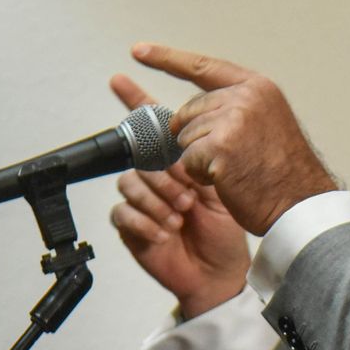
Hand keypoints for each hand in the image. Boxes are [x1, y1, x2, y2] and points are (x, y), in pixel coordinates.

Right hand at [108, 73, 250, 317]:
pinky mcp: (132, 226)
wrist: (221, 272)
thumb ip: (208, 154)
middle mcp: (160, 176)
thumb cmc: (228, 230)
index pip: (155, 123)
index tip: (121, 78)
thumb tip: (189, 130)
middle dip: (164, 174)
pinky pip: (122, 212)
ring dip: (157, 199)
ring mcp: (144, 200)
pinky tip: (166, 231)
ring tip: (182, 215)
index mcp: (183, 159)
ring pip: (130, 181)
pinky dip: (145, 222)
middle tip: (189, 195)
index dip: (136, 99)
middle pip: (140, 153)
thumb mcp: (226, 183)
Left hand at [128, 43, 339, 234]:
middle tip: (231, 158)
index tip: (140, 50)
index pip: (203, 67)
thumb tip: (187, 115)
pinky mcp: (220, 144)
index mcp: (257, 87)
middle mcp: (246, 96)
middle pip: (188, 112)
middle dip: (196, 139)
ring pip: (185, 138)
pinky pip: (188, 160)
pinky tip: (228, 179)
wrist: (301, 204)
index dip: (167, 58)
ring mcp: (233, 118)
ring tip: (235, 169)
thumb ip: (233, 108)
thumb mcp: (265, 124)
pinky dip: (201, 176)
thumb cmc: (283, 174)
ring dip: (201, 160)